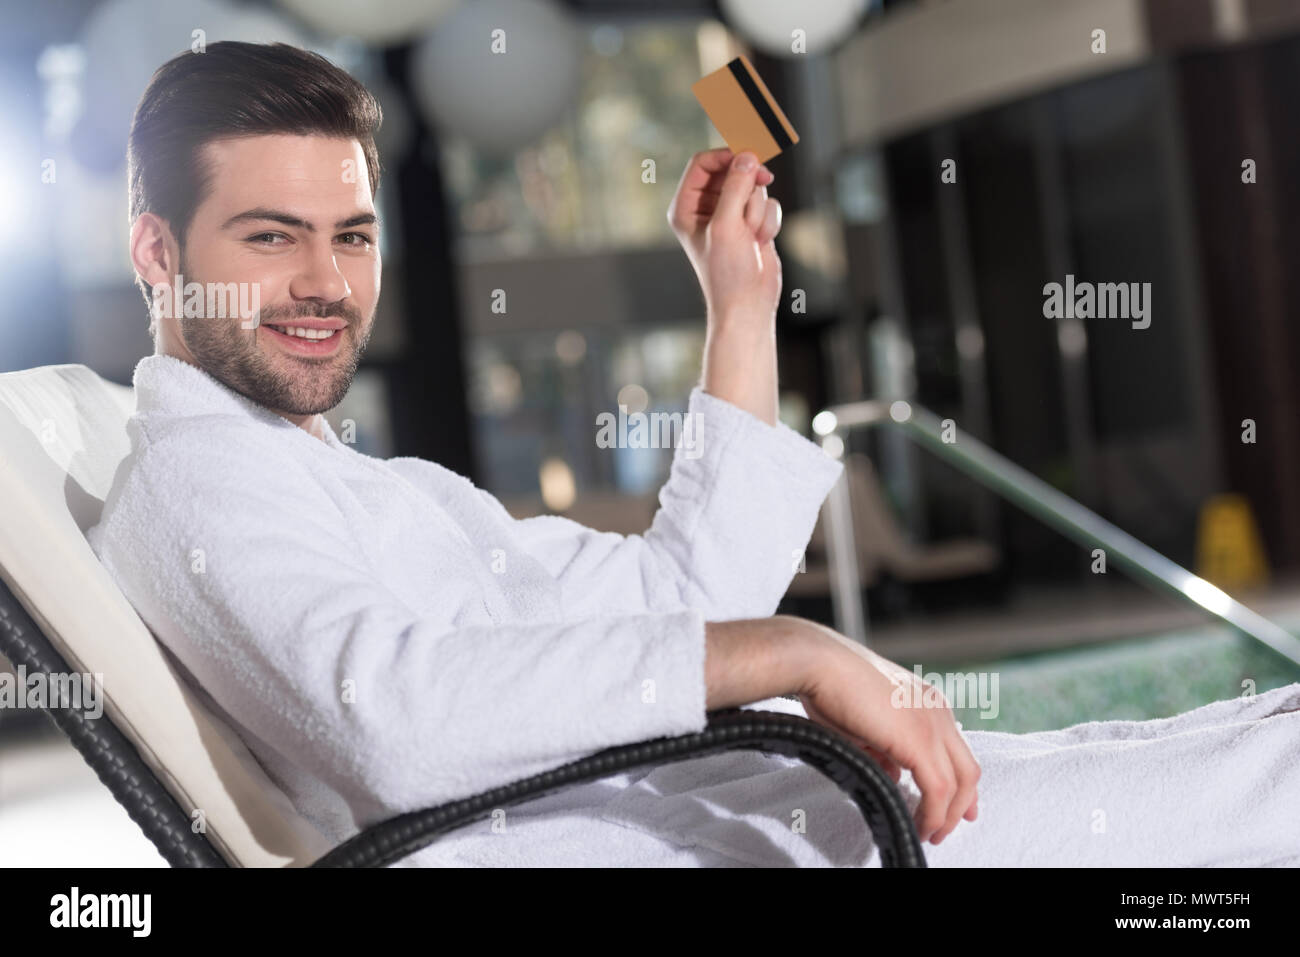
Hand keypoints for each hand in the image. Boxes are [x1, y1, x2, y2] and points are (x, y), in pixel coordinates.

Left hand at [667, 148, 781, 325]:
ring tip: (751, 235)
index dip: (726, 155)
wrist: (749, 304)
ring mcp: (730, 215)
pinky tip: (761, 242)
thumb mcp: (726, 226)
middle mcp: (706, 208)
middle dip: (747, 183)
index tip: (749, 154)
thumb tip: (747, 156)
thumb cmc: (727, 272)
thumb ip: (735, 187)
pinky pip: (767, 204)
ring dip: (757, 209)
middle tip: (764, 178)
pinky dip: (768, 221)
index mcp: (686, 207)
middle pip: (731, 170)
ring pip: (753, 187)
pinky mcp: (751, 223)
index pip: (703, 164)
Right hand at [790, 620, 980, 845]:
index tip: (956, 805)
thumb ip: (884, 750)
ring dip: (947, 814)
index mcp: (926, 701)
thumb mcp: (864, 724)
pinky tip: (921, 826)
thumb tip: (893, 772)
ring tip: (929, 833)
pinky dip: (934, 814)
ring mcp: (933, 724)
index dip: (960, 782)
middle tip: (950, 827)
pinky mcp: (921, 741)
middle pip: (968, 768)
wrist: (819, 663)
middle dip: (963, 804)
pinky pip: (940, 789)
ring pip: (961, 781)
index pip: (956, 749)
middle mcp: (938, 710)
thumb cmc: (830, 684)